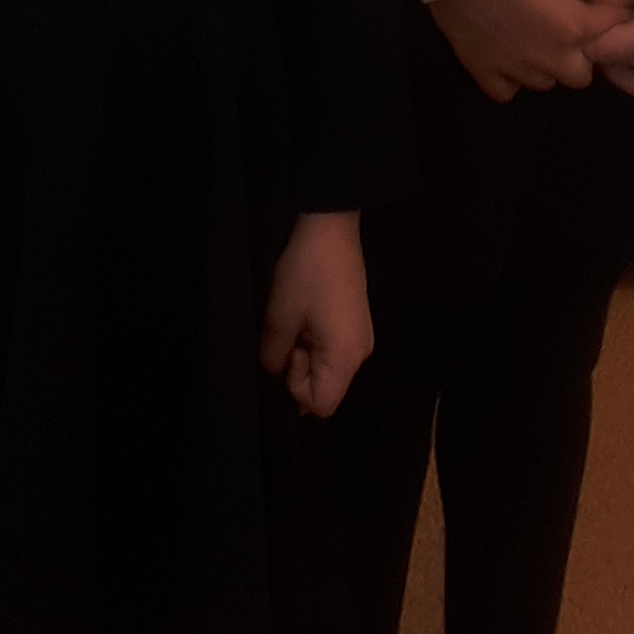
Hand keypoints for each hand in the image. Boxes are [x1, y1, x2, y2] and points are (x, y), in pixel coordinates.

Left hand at [261, 212, 372, 417]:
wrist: (331, 227)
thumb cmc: (307, 271)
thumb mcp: (279, 317)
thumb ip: (273, 358)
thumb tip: (275, 376)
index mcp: (346, 357)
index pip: (322, 405)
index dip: (295, 387)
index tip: (287, 353)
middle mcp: (361, 354)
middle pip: (326, 389)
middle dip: (299, 370)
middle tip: (289, 334)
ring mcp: (361, 338)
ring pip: (328, 370)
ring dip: (305, 354)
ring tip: (296, 320)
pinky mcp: (356, 324)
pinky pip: (333, 351)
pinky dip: (314, 342)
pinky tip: (306, 315)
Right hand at [427, 0, 620, 103]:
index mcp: (574, 28)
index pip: (610, 33)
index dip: (612, 21)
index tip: (604, 12)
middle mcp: (551, 58)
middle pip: (581, 75)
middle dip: (580, 56)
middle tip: (566, 32)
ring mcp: (517, 70)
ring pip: (545, 83)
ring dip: (545, 66)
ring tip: (532, 41)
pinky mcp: (485, 73)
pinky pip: (506, 91)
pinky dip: (510, 79)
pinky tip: (506, 58)